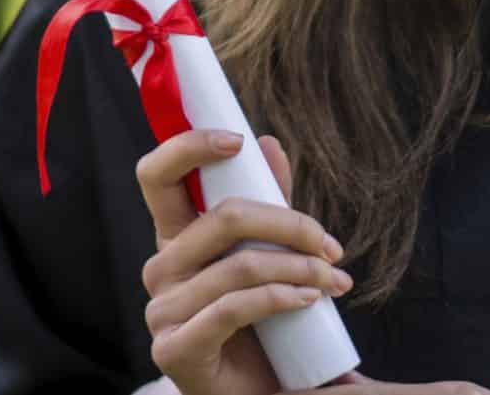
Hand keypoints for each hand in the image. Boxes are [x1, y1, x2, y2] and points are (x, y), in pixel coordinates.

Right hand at [138, 130, 347, 394]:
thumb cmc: (261, 330)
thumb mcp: (266, 259)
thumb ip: (265, 205)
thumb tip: (268, 143)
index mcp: (173, 240)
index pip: (156, 176)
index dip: (188, 147)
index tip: (237, 141)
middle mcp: (159, 269)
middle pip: (222, 217)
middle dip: (289, 223)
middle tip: (329, 244)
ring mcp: (162, 311)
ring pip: (239, 265)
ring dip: (300, 268)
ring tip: (334, 282)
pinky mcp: (176, 349)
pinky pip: (234, 308)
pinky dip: (281, 299)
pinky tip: (310, 302)